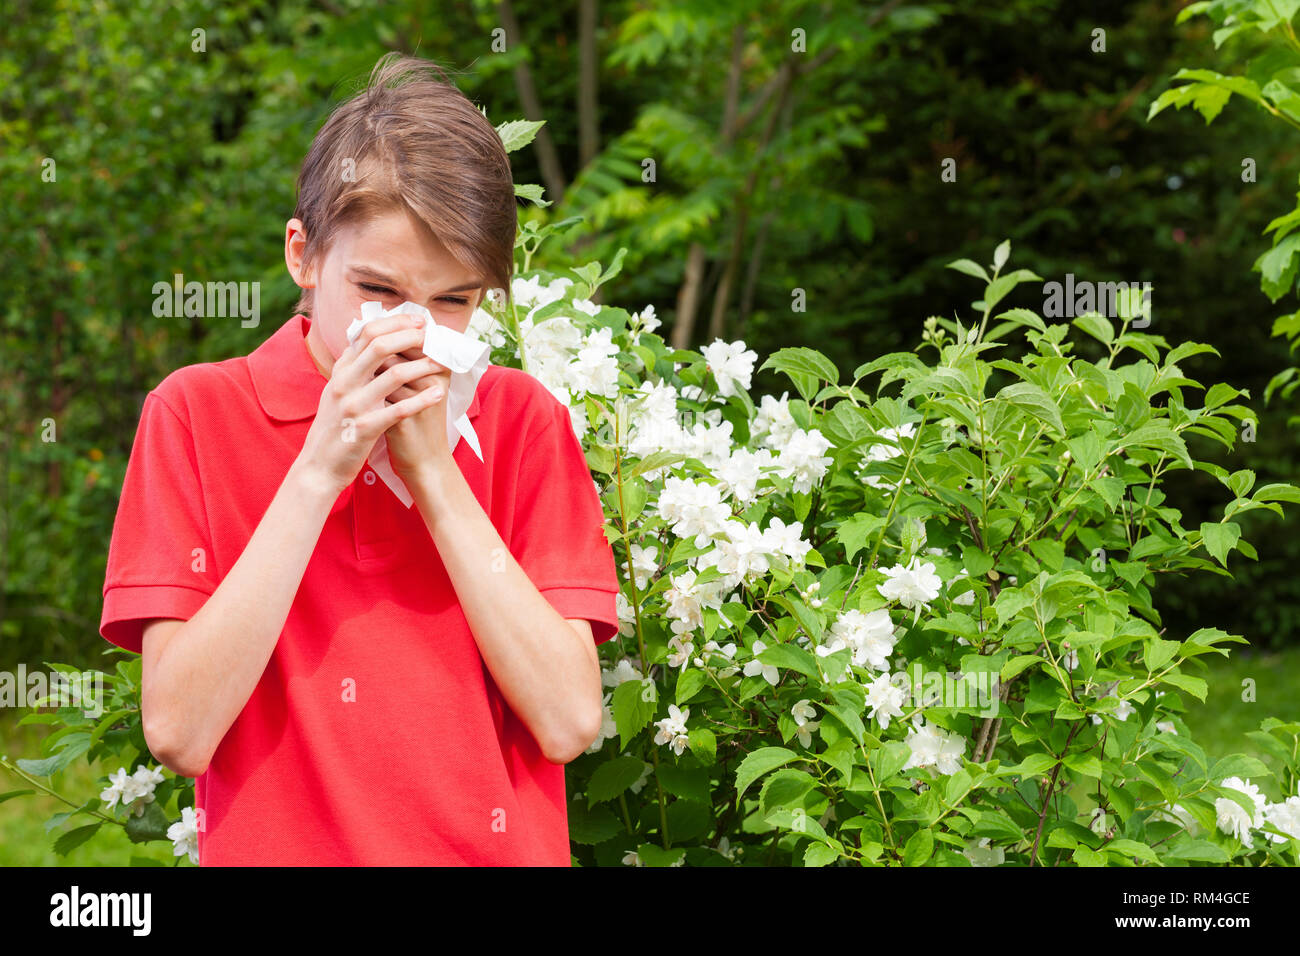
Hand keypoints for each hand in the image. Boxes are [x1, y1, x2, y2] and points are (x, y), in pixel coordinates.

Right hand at [296, 312, 443, 494]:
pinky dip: (421, 400)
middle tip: (432, 335)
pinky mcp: (364, 428)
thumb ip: (352, 368)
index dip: (395, 323)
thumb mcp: (337, 392)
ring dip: (422, 366)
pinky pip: (398, 409)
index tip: (418, 320)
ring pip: (393, 375)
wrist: (318, 468)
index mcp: (340, 372)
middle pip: (380, 345)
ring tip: (442, 363)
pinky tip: (438, 394)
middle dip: (410, 336)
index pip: (366, 333)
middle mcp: (344, 383)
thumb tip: (368, 340)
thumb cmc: (334, 429)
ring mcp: (353, 405)